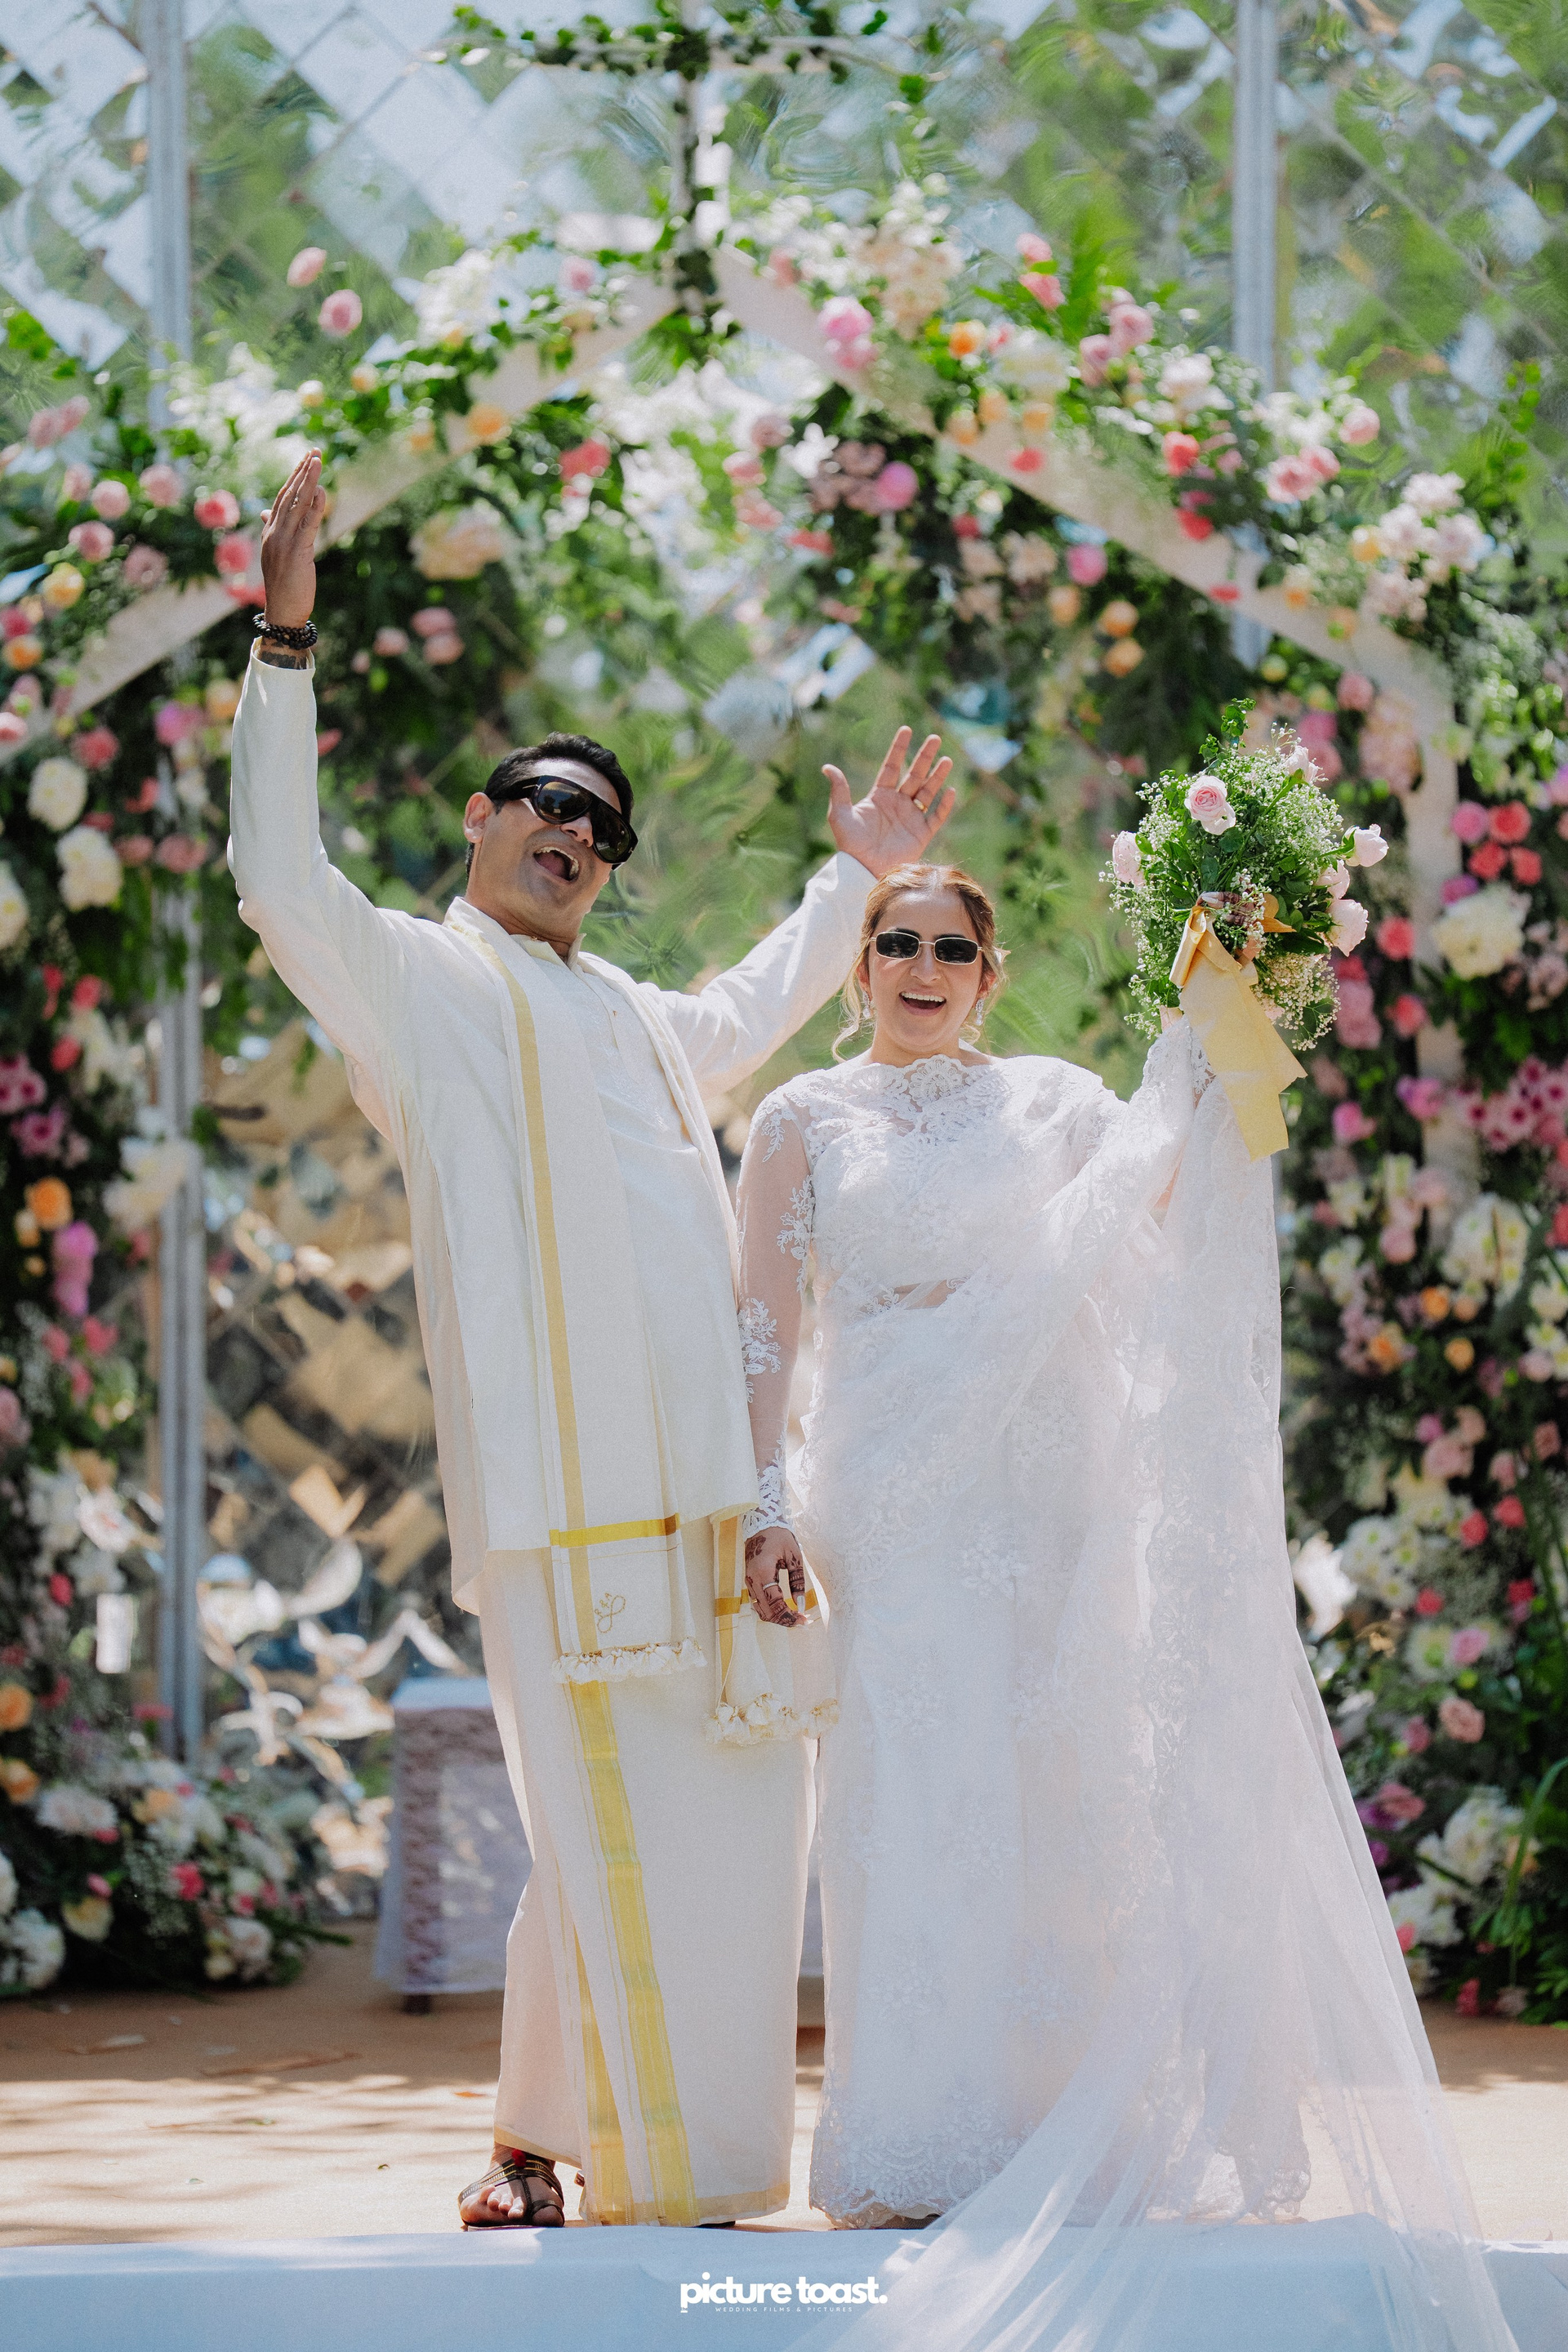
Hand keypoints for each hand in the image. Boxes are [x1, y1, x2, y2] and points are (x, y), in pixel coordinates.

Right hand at [260, 450, 326, 627]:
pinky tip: (322, 491)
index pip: (282, 498)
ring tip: (318, 460)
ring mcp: (284, 542)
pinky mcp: (297, 552)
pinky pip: (308, 525)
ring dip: (309, 481)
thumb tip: (265, 514)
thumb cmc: (283, 586)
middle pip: (289, 495)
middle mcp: (274, 533)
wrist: (282, 612)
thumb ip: (272, 531)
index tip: (304, 459)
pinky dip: (315, 507)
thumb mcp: (276, 554)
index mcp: (270, 532)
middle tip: (314, 451)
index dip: (294, 477)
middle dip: (302, 471)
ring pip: (298, 504)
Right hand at [744, 1529, 806, 1629]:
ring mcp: (748, 1581)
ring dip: (777, 1617)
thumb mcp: (794, 1556)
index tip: (803, 1619)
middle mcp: (752, 1580)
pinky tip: (784, 1609)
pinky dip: (770, 1610)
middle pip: (766, 1611)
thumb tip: (799, 1603)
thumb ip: (797, 1580)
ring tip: (794, 1618)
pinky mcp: (750, 1581)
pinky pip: (758, 1602)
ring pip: (760, 1610)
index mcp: (763, 1572)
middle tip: (801, 1622)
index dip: (789, 1615)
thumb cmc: (779, 1536)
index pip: (775, 1603)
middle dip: (784, 1620)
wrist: (760, 1524)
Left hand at [824, 726, 955, 879]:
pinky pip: (936, 817)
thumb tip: (827, 767)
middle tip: (935, 738)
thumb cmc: (849, 844)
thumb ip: (838, 790)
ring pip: (927, 792)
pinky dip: (944, 805)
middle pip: (914, 775)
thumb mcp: (840, 814)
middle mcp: (897, 804)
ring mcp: (910, 818)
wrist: (863, 869)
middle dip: (924, 757)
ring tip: (946, 759)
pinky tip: (950, 790)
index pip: (892, 767)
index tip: (906, 730)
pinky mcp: (921, 834)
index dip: (899, 749)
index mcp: (879, 796)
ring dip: (937, 776)